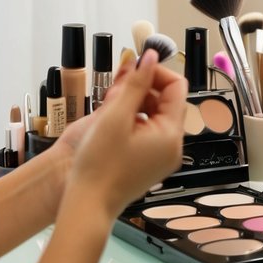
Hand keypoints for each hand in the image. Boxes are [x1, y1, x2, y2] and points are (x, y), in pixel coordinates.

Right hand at [68, 51, 186, 218]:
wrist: (87, 206)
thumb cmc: (99, 163)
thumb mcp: (116, 115)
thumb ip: (135, 83)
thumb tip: (151, 56)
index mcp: (171, 134)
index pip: (176, 87)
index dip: (155, 73)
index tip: (132, 70)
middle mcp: (173, 146)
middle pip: (166, 101)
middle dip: (142, 89)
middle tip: (114, 90)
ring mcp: (162, 157)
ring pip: (154, 115)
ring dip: (134, 103)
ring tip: (108, 107)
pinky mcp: (150, 163)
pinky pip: (147, 131)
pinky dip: (132, 121)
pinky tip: (110, 124)